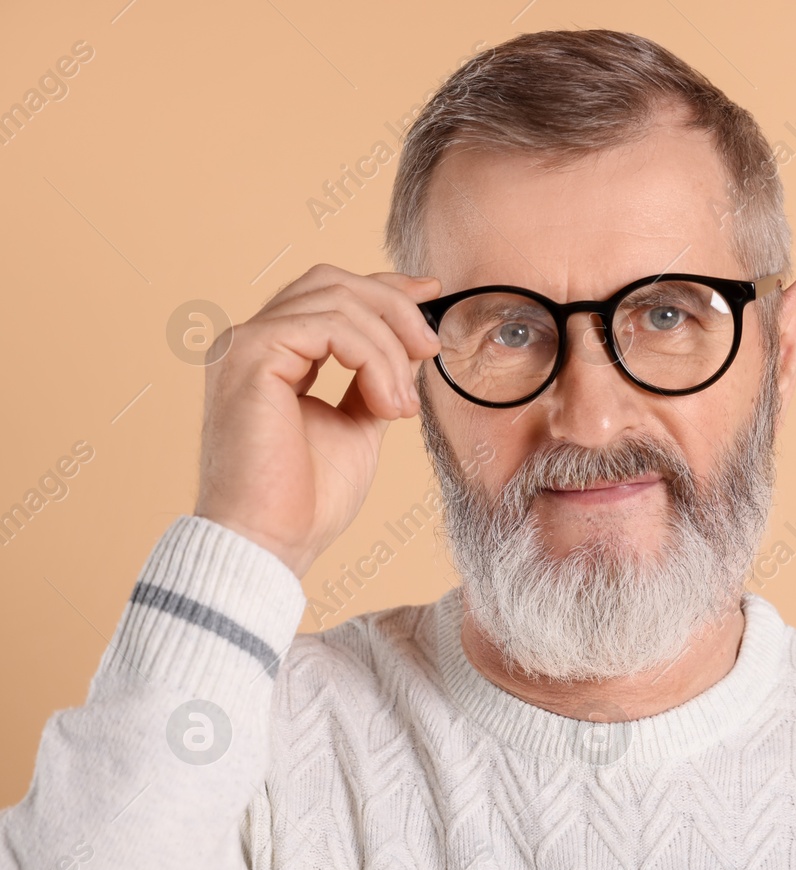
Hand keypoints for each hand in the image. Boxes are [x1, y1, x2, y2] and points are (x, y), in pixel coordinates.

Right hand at [194, 264, 443, 577]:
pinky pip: (331, 328)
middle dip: (395, 307)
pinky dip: (374, 361)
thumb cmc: (306, 499)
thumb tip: (412, 344)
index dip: (384, 287)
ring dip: (390, 349)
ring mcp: (244, 343)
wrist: (271, 543)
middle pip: (333, 281)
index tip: (432, 293)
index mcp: (270, 353)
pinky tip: (386, 405)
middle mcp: (249, 339)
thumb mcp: (357, 425)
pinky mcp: (250, 355)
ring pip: (339, 302)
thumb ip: (376, 380)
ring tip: (402, 406)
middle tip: (430, 350)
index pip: (328, 293)